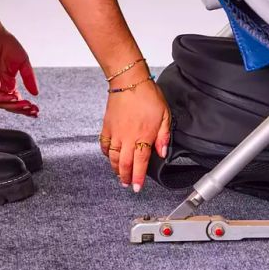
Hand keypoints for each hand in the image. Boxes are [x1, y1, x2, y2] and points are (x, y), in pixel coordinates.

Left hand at [0, 31, 38, 116]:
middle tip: (33, 111)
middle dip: (22, 110)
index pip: (17, 101)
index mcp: (9, 83)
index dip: (26, 108)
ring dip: (14, 107)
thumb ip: (29, 79)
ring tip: (26, 106)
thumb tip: (36, 93)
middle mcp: (0, 86)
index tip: (36, 110)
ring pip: (2, 103)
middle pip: (10, 105)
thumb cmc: (7, 45)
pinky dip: (4, 99)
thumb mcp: (24, 64)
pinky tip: (15, 98)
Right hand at [100, 71, 170, 191]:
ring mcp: (115, 133)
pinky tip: (109, 157)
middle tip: (128, 184)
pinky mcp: (107, 127)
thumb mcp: (164, 116)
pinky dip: (106, 154)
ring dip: (116, 169)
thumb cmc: (148, 96)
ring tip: (119, 175)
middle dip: (126, 177)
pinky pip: (104, 145)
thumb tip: (162, 153)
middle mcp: (127, 138)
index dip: (138, 178)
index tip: (137, 188)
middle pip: (125, 164)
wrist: (129, 81)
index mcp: (143, 137)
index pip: (140, 164)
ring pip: (113, 157)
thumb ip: (163, 137)